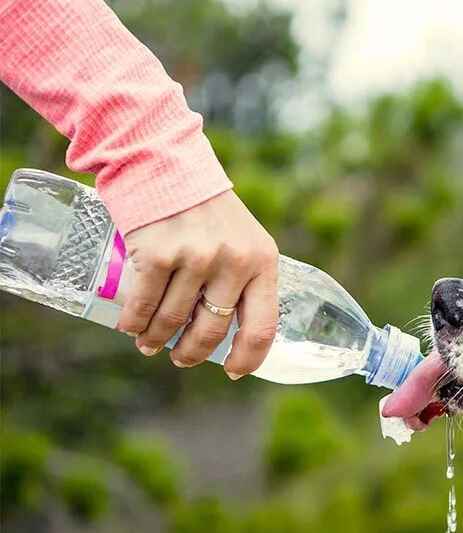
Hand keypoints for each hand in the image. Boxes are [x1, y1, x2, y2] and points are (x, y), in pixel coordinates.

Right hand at [116, 190, 279, 378]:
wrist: (164, 161)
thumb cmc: (204, 207)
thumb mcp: (242, 238)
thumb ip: (243, 276)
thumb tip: (229, 329)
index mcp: (263, 262)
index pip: (263, 326)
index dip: (248, 357)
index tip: (231, 371)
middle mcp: (234, 262)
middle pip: (213, 330)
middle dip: (192, 352)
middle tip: (180, 358)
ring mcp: (196, 259)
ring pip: (173, 321)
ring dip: (156, 339)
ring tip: (148, 343)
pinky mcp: (159, 254)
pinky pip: (144, 305)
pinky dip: (134, 323)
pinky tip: (130, 328)